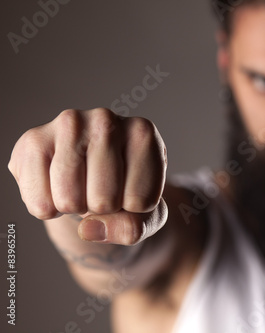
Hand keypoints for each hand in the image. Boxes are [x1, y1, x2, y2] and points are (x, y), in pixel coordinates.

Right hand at [8, 108, 167, 245]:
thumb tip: (87, 229)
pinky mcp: (33, 140)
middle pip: (104, 200)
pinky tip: (57, 186)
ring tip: (82, 186)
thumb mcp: (146, 215)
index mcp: (144, 134)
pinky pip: (39, 203)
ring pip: (69, 200)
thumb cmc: (126, 191)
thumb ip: (134, 228)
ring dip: (75, 208)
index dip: (135, 210)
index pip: (141, 201)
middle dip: (103, 209)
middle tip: (102, 189)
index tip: (131, 190)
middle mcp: (107, 120)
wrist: (92, 178)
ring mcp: (68, 125)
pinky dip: (48, 209)